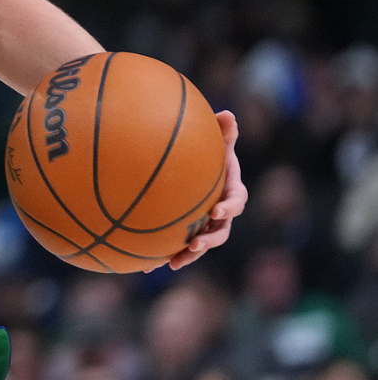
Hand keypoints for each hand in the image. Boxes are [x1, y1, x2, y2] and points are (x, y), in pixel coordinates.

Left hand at [169, 110, 246, 269]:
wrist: (197, 168)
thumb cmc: (210, 152)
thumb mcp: (217, 141)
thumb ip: (223, 131)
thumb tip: (227, 113)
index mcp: (231, 191)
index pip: (236, 201)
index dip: (229, 208)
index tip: (217, 211)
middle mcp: (221, 213)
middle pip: (221, 232)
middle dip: (209, 240)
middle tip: (195, 243)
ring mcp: (205, 224)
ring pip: (201, 243)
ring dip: (189, 254)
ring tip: (172, 263)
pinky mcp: (189, 230)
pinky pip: (178, 244)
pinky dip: (164, 255)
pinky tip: (144, 266)